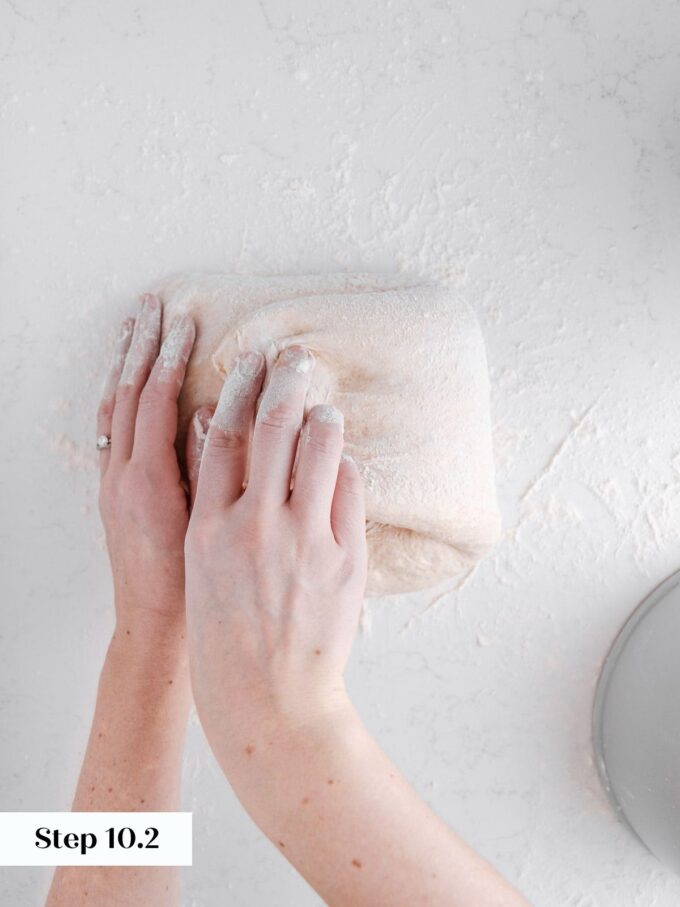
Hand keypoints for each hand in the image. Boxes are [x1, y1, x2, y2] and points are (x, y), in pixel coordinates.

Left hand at [97, 293, 201, 622]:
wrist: (156, 626)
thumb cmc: (193, 586)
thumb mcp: (209, 526)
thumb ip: (210, 468)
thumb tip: (214, 412)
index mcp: (147, 482)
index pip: (155, 402)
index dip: (171, 359)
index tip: (189, 323)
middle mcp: (120, 478)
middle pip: (125, 395)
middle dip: (141, 347)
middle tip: (156, 306)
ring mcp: (111, 485)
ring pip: (110, 410)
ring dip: (123, 365)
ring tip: (135, 327)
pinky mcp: (113, 494)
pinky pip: (109, 431)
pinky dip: (117, 396)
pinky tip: (126, 381)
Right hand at [185, 345, 366, 755]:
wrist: (270, 702)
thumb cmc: (226, 640)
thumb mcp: (203, 572)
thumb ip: (213, 511)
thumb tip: (221, 447)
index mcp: (208, 530)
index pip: (222, 438)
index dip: (237, 390)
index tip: (248, 360)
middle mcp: (254, 526)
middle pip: (271, 428)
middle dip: (284, 380)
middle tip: (294, 354)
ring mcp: (303, 541)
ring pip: (319, 450)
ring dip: (323, 417)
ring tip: (324, 405)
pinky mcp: (344, 558)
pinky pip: (350, 491)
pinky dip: (346, 468)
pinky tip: (343, 460)